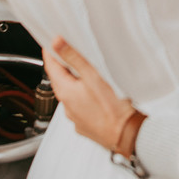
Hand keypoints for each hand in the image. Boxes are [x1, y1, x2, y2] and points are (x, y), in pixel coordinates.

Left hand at [43, 37, 141, 154]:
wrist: (128, 135)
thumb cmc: (114, 109)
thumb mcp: (94, 76)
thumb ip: (74, 58)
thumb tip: (56, 43)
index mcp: (66, 92)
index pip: (50, 68)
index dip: (50, 54)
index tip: (50, 44)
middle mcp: (67, 107)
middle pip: (60, 81)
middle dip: (63, 67)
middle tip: (69, 54)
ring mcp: (76, 118)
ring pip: (71, 95)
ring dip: (75, 83)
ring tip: (86, 73)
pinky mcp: (85, 125)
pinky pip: (80, 107)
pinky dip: (83, 98)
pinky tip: (96, 95)